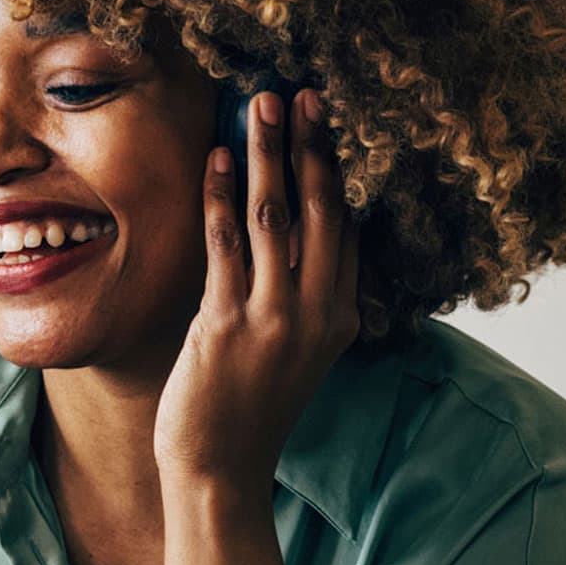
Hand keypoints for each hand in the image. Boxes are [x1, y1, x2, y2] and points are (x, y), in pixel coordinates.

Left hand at [154, 86, 361, 493]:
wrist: (221, 470)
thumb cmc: (248, 407)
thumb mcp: (294, 349)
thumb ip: (300, 296)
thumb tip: (289, 231)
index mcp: (341, 316)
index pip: (347, 228)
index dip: (337, 170)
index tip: (328, 120)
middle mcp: (318, 314)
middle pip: (323, 211)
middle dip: (313, 146)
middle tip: (305, 94)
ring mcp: (275, 320)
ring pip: (277, 218)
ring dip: (269, 155)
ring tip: (263, 104)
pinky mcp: (228, 327)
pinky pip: (226, 245)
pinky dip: (222, 197)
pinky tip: (218, 159)